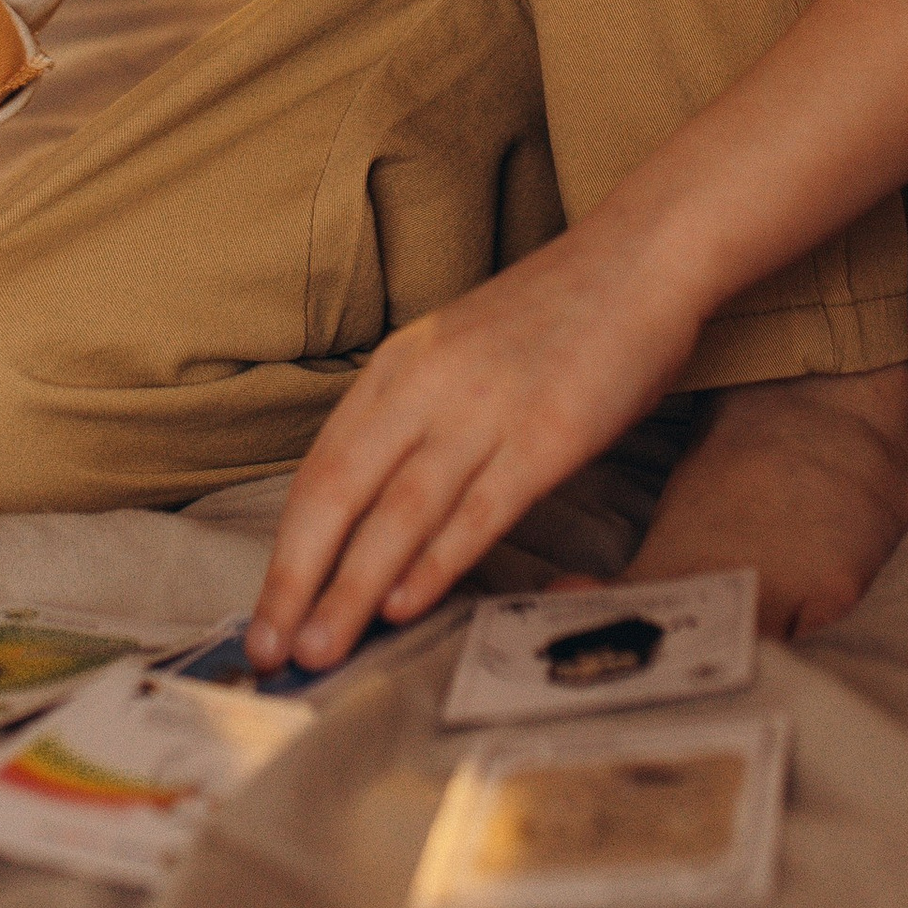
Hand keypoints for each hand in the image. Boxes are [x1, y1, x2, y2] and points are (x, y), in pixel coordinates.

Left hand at [245, 206, 697, 669]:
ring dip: (354, 589)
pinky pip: (480, 509)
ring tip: (323, 652)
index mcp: (399, 366)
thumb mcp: (461, 352)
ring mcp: (486, 409)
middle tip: (270, 652)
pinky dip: (437, 562)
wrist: (642, 255)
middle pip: (339, 494)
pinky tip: (405, 607)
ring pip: (399, 512)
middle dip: (297, 581)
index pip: (319, 471)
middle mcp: (426, 385)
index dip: (286, 550)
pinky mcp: (548, 435)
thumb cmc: (557, 315)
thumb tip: (378, 512)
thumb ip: (419, 418)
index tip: (265, 613)